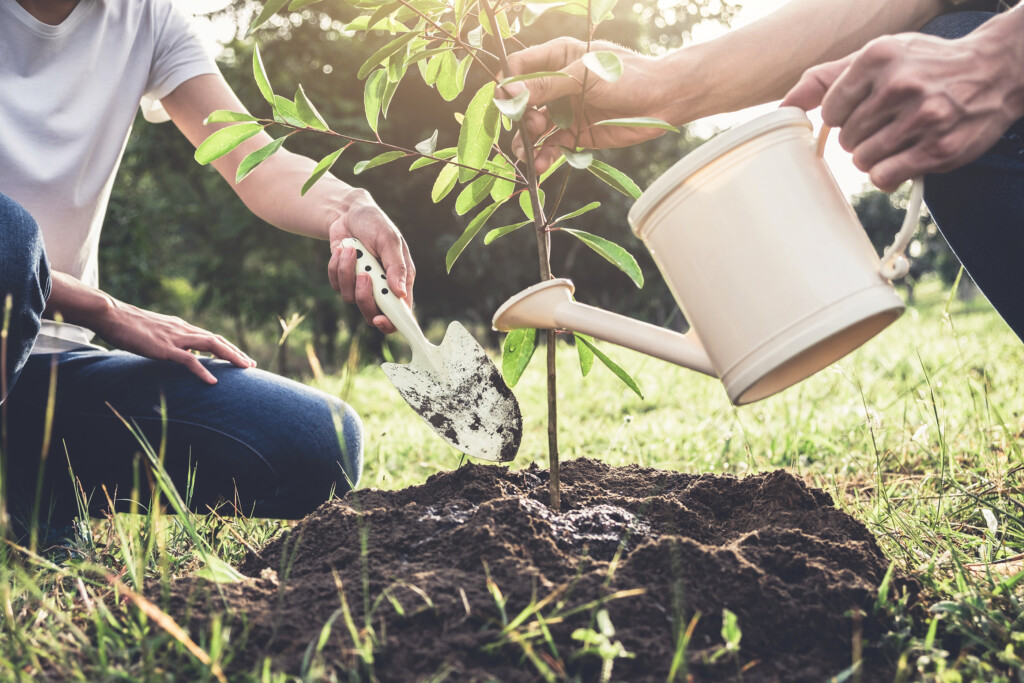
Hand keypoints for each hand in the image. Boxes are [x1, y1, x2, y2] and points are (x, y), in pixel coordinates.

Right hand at [91, 300, 254, 384]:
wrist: (110, 314)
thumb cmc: (127, 325)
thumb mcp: (154, 333)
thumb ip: (169, 341)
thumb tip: (179, 353)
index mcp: (181, 327)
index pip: (211, 338)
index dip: (228, 348)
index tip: (241, 358)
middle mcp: (183, 330)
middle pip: (218, 340)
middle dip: (237, 353)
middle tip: (252, 365)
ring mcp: (175, 338)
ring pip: (211, 345)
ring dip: (231, 357)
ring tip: (245, 369)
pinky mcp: (164, 348)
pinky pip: (188, 360)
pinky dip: (202, 371)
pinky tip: (213, 382)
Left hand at [326, 189, 415, 334]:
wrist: (348, 213)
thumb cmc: (375, 223)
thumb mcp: (389, 240)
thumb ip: (396, 266)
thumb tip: (401, 293)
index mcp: (401, 281)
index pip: (400, 313)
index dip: (391, 323)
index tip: (379, 319)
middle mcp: (382, 287)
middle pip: (372, 312)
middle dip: (364, 296)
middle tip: (363, 275)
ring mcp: (362, 285)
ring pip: (350, 298)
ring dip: (347, 272)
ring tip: (351, 250)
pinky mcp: (344, 279)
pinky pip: (336, 285)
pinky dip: (336, 266)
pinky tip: (342, 250)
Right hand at [504, 38, 681, 173]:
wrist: (663, 101)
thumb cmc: (628, 77)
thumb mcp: (584, 76)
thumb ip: (546, 85)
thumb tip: (508, 91)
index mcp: (558, 58)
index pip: (520, 67)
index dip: (509, 83)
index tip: (506, 100)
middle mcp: (557, 84)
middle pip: (522, 101)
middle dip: (519, 117)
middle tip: (532, 125)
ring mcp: (565, 111)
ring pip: (533, 129)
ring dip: (526, 142)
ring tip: (528, 153)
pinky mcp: (575, 135)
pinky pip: (551, 147)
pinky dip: (543, 157)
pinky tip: (540, 166)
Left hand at [782, 28, 1023, 191]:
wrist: (994, 71)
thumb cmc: (924, 66)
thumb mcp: (877, 58)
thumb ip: (827, 80)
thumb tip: (782, 107)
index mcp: (878, 57)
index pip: (830, 111)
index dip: (844, 117)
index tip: (865, 108)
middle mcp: (900, 84)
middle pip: (845, 139)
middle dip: (862, 137)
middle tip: (890, 122)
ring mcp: (922, 117)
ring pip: (862, 160)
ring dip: (875, 156)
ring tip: (901, 137)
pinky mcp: (938, 148)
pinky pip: (883, 177)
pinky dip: (889, 174)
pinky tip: (906, 157)